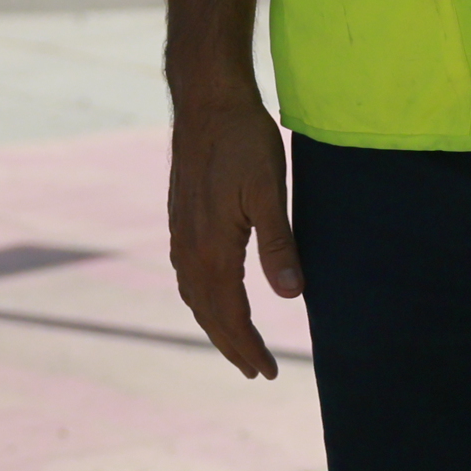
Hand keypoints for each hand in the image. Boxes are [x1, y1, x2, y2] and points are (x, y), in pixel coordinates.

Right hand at [167, 80, 298, 378]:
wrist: (206, 99)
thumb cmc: (243, 140)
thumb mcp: (270, 191)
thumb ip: (279, 245)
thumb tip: (291, 297)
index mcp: (212, 247)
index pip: (230, 313)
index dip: (248, 347)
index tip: (267, 372)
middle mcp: (189, 246)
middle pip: (208, 312)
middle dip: (231, 345)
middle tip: (256, 371)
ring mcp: (180, 231)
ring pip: (194, 294)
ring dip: (214, 324)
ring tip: (235, 343)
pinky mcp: (180, 216)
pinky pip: (186, 274)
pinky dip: (200, 297)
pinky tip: (211, 293)